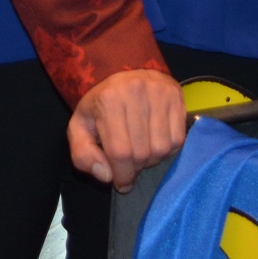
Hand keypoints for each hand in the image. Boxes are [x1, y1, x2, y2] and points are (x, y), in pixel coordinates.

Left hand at [68, 68, 187, 191]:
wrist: (123, 75)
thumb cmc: (101, 106)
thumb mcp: (80, 128)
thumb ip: (83, 155)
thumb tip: (106, 175)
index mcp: (108, 100)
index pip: (120, 152)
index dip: (122, 175)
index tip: (121, 183)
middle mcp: (135, 92)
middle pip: (142, 153)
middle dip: (136, 168)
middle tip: (129, 164)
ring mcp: (159, 92)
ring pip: (162, 148)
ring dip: (152, 159)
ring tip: (142, 150)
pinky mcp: (176, 96)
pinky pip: (178, 139)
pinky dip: (167, 149)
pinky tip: (155, 140)